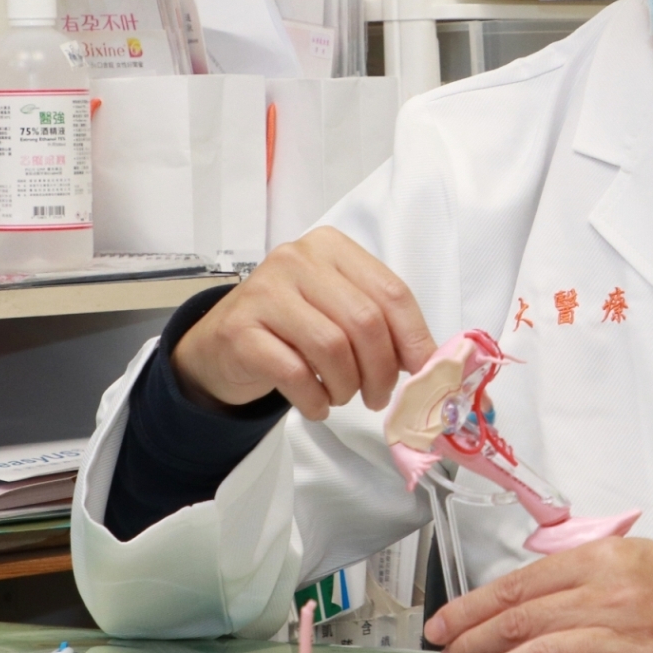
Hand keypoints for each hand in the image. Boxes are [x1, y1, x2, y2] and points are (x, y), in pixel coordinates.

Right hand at [171, 227, 434, 421]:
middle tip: (379, 397)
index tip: (424, 372)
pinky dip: (316, 399)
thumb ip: (382, 322)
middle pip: (365, 321)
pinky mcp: (240, 330)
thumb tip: (431, 360)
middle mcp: (297, 260)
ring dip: (347, 386)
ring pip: (332, 347)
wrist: (221, 344)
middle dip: (382, 370)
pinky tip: (317, 405)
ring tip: (342, 396)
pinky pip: (295, 373)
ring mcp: (264, 292)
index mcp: (332, 247)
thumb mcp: (338, 309)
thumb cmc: (292, 326)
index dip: (414, 338)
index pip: (391, 292)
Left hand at [423, 539, 652, 652]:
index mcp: (601, 560)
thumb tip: (508, 598)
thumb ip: (571, 572)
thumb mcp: (627, 556)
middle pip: (522, 621)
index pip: (518, 585)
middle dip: (471, 647)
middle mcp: (611, 595)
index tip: (440, 629)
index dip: (471, 609)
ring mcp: (628, 637)